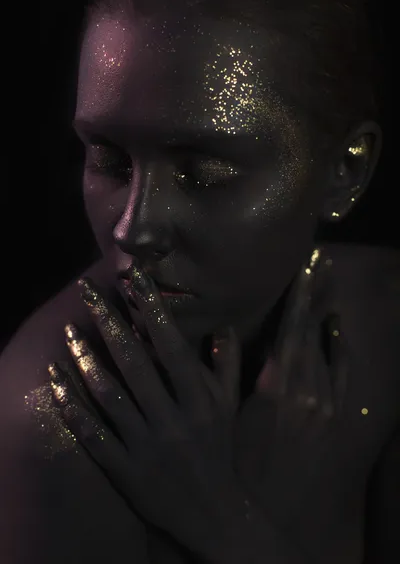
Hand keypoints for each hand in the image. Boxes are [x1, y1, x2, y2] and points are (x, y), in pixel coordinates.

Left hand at [48, 266, 247, 559]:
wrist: (211, 511)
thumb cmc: (219, 448)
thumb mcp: (229, 405)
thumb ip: (226, 363)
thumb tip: (222, 324)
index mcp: (199, 401)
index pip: (173, 347)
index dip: (153, 311)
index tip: (136, 279)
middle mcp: (172, 419)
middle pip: (135, 364)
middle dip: (109, 322)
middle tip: (87, 291)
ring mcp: (145, 445)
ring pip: (109, 395)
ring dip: (85, 360)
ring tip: (69, 329)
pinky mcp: (123, 468)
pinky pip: (92, 433)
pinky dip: (72, 406)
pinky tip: (56, 380)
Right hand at [235, 248, 349, 553]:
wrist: (273, 510)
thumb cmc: (241, 462)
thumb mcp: (225, 418)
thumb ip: (223, 372)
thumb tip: (221, 332)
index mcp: (277, 386)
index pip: (290, 330)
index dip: (298, 297)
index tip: (304, 266)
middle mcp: (307, 388)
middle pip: (313, 330)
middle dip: (315, 293)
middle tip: (321, 259)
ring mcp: (326, 402)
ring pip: (328, 346)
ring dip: (326, 313)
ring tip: (328, 280)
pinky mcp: (336, 416)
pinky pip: (343, 372)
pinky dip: (339, 346)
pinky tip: (337, 325)